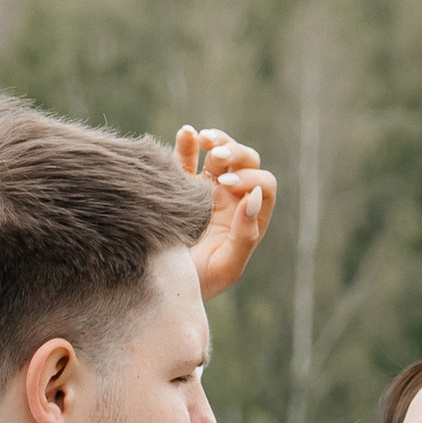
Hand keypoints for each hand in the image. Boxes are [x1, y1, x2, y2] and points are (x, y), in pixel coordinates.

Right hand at [177, 126, 276, 294]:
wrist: (158, 289)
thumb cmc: (197, 285)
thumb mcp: (227, 267)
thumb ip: (245, 235)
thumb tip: (252, 196)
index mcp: (248, 219)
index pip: (263, 186)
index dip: (250, 178)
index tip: (226, 186)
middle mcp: (230, 201)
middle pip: (245, 162)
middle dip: (235, 153)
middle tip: (218, 158)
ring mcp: (205, 192)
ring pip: (219, 155)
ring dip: (216, 142)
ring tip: (204, 140)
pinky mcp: (179, 188)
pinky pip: (187, 158)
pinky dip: (188, 142)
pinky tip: (186, 133)